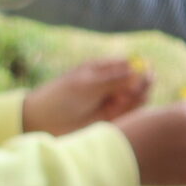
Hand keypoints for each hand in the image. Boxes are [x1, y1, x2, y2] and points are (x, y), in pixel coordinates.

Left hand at [23, 56, 154, 134]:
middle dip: (141, 85)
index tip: (142, 74)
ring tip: (118, 102)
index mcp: (102, 69)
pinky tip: (118, 111)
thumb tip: (140, 69)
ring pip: (139, 97)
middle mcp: (111, 83)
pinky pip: (131, 113)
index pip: (131, 64)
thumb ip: (113, 79)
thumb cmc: (60, 97)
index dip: (140, 68)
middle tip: (130, 91)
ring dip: (136, 99)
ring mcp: (113, 101)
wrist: (43, 121)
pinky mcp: (113, 118)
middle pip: (139, 81)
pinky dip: (131, 111)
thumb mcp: (86, 85)